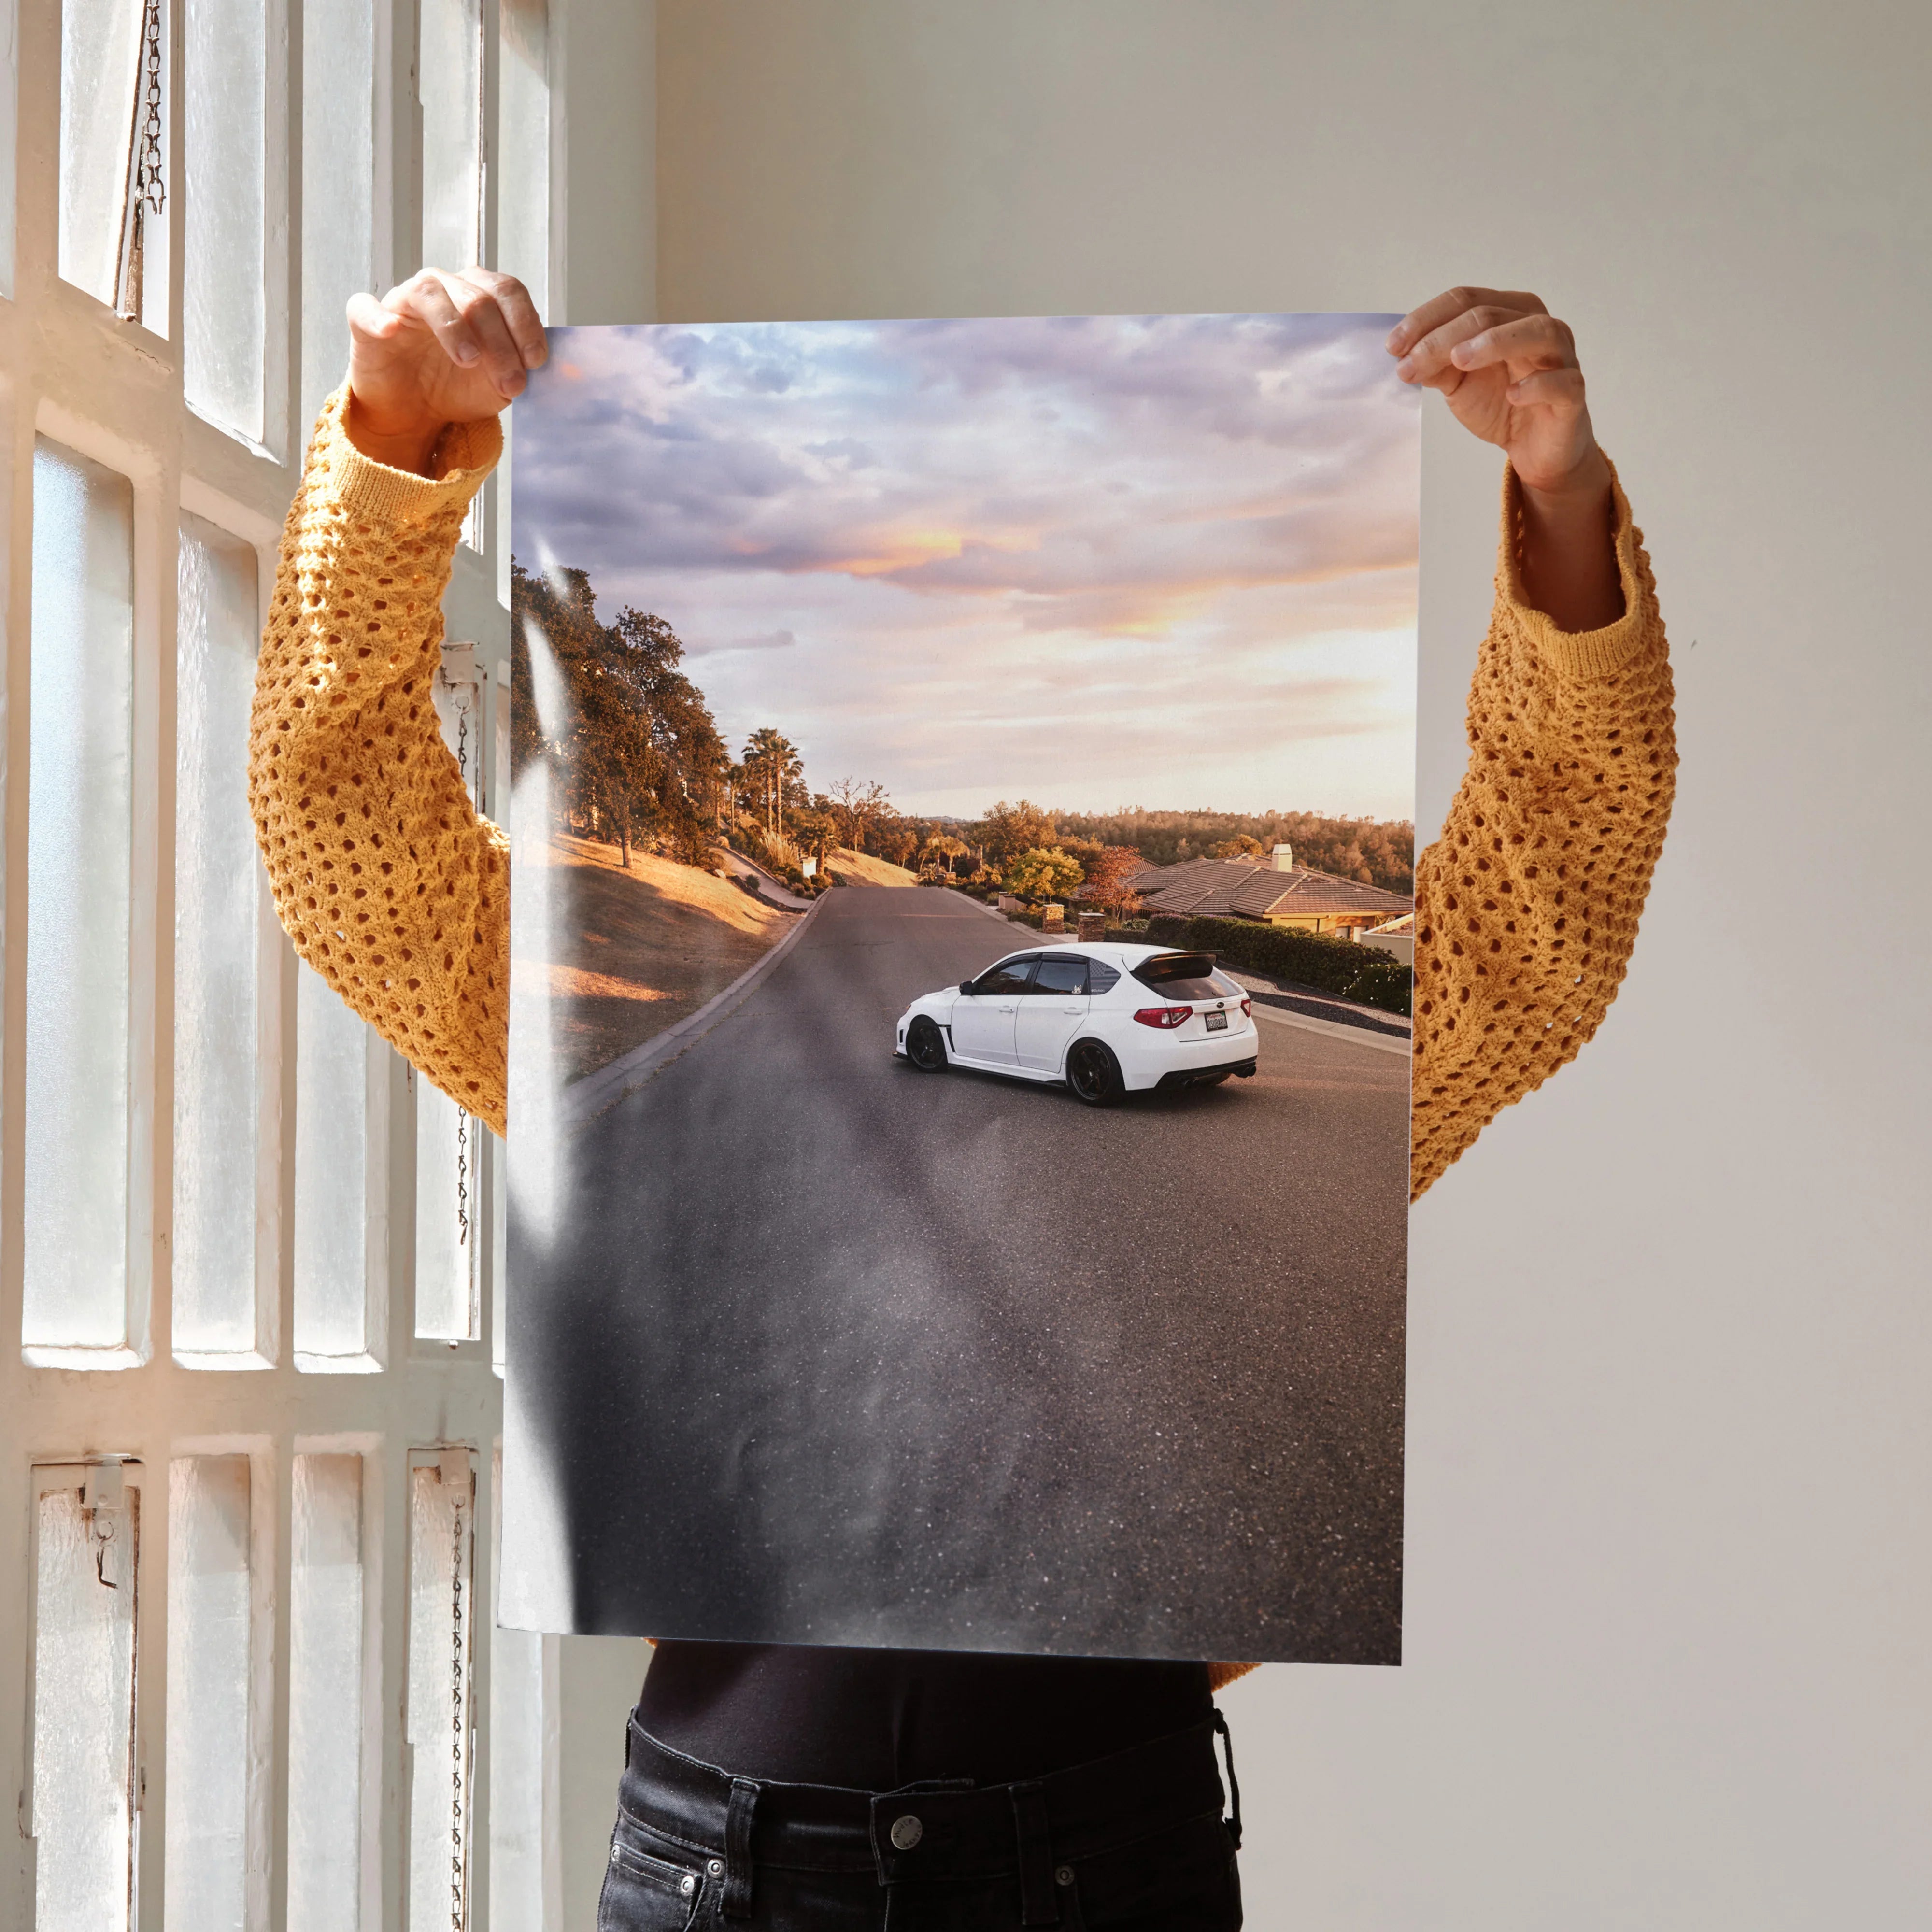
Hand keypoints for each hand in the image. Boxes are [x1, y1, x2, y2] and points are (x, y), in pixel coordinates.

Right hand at [344, 267, 546, 474]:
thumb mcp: (499, 383)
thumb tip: (555, 368)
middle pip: (477, 297)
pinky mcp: (368, 322)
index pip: (508, 291)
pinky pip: (365, 308)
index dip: (525, 323)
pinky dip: (377, 316)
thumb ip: (523, 368)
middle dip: (500, 342)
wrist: (416, 413)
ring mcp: (404, 302)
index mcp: (479, 296)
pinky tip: (390, 331)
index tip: (536, 361)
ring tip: (468, 360)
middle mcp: (444, 289)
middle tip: (510, 383)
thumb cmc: (459, 388)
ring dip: (454, 326)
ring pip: (430, 292)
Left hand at [1389, 287, 1621, 629]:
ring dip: (1494, 342)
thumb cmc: (1500, 403)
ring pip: (1536, 332)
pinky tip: (1512, 394)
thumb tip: (1403, 354)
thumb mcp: (1458, 382)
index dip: (1426, 319)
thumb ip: (1435, 364)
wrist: (1534, 448)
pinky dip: (1537, 385)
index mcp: (1509, 313)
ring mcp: (1561, 357)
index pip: (1466, 300)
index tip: (1392, 347)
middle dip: (1444, 338)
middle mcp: (1538, 326)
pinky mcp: (1572, 394)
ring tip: (1459, 360)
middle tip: (1410, 363)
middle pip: (1491, 314)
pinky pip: (1562, 382)